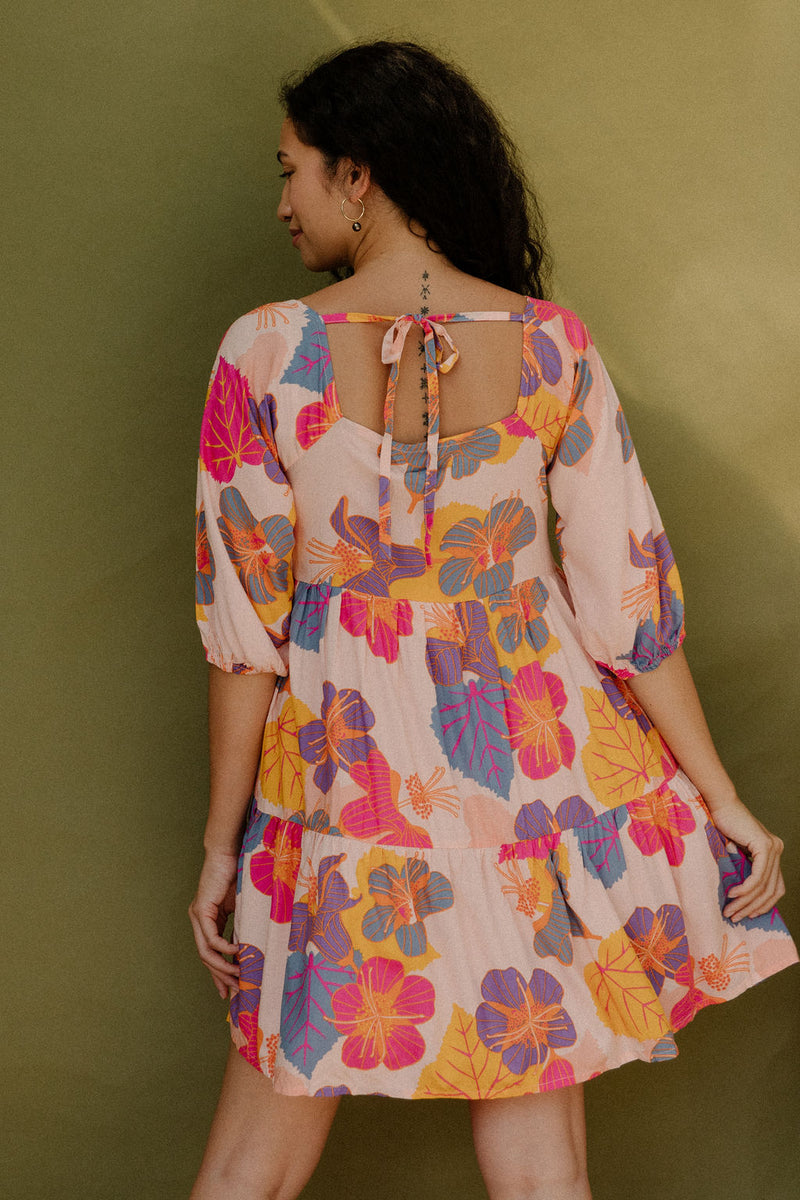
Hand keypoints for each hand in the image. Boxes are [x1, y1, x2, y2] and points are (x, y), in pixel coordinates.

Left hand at [188, 849, 239, 997]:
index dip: (220, 973)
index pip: (211, 953)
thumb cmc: (240, 873)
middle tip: (234, 993)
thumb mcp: (245, 907)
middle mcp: (199, 919)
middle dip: (220, 977)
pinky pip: (211, 938)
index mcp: (209, 919)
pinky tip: (237, 953)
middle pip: (206, 957)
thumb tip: (252, 950)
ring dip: (222, 967)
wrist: (230, 851)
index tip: (230, 990)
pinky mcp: (201, 909)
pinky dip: (223, 949)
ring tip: (239, 977)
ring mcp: (198, 915)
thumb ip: (244, 927)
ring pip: (206, 951)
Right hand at [705, 795, 786, 921]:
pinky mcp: (765, 846)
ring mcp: (773, 847)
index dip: (764, 905)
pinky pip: (758, 876)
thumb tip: (741, 899)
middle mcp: (777, 850)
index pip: (776, 887)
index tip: (747, 915)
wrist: (719, 805)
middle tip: (734, 917)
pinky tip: (733, 894)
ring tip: (730, 910)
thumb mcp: (736, 853)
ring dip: (745, 902)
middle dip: (752, 907)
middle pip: (771, 890)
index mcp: (773, 852)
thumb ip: (743, 869)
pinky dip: (745, 889)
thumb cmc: (722, 826)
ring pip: (763, 885)